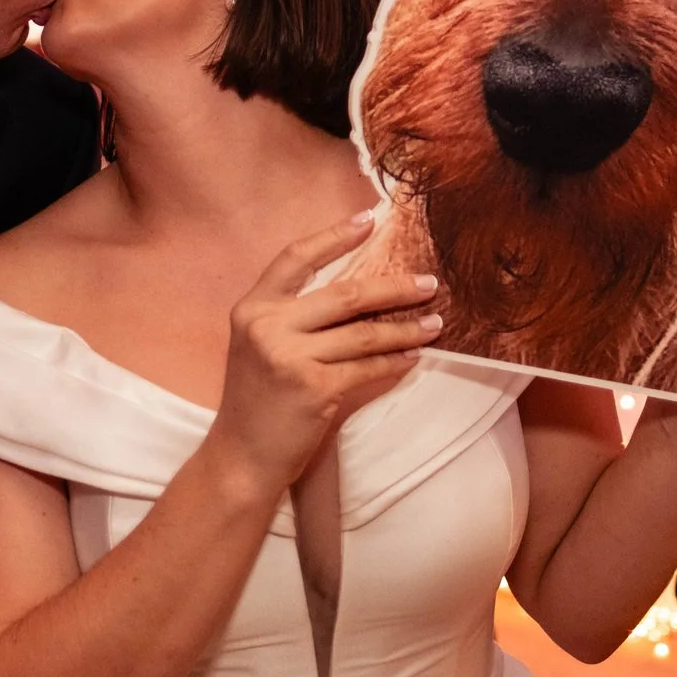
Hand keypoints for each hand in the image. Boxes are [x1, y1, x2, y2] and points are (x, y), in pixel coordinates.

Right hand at [205, 211, 442, 494]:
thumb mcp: (261, 346)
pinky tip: (413, 356)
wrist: (241, 456)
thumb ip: (294, 316)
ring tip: (435, 324)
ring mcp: (289, 357)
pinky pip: (368, 367)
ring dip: (406, 328)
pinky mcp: (313, 388)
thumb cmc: (257, 401)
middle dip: (393, 287)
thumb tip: (359, 290)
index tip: (370, 220)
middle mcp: (267, 326)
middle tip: (429, 284)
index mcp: (252, 308)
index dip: (334, 236)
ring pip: (364, 333)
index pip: (296, 258)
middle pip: (344, 294)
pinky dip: (395, 360)